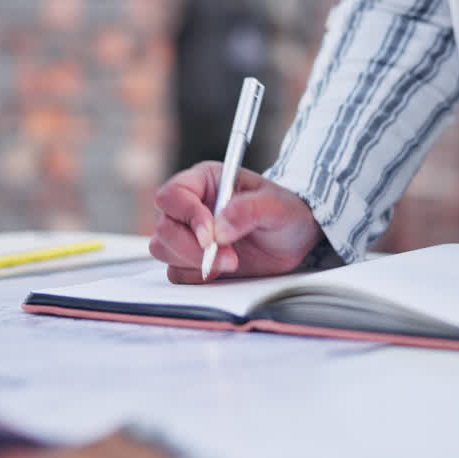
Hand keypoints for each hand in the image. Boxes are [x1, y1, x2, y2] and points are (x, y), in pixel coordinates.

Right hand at [150, 161, 322, 282]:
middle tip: (228, 256)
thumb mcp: (276, 206)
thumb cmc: (285, 212)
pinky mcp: (192, 259)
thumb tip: (220, 229)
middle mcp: (191, 206)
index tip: (210, 236)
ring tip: (231, 262)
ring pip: (164, 250)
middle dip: (192, 247)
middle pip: (164, 227)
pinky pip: (176, 272)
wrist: (294, 239)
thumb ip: (248, 210)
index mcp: (205, 181)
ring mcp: (188, 234)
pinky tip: (222, 270)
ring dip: (194, 262)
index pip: (173, 194)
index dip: (187, 216)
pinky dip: (196, 276)